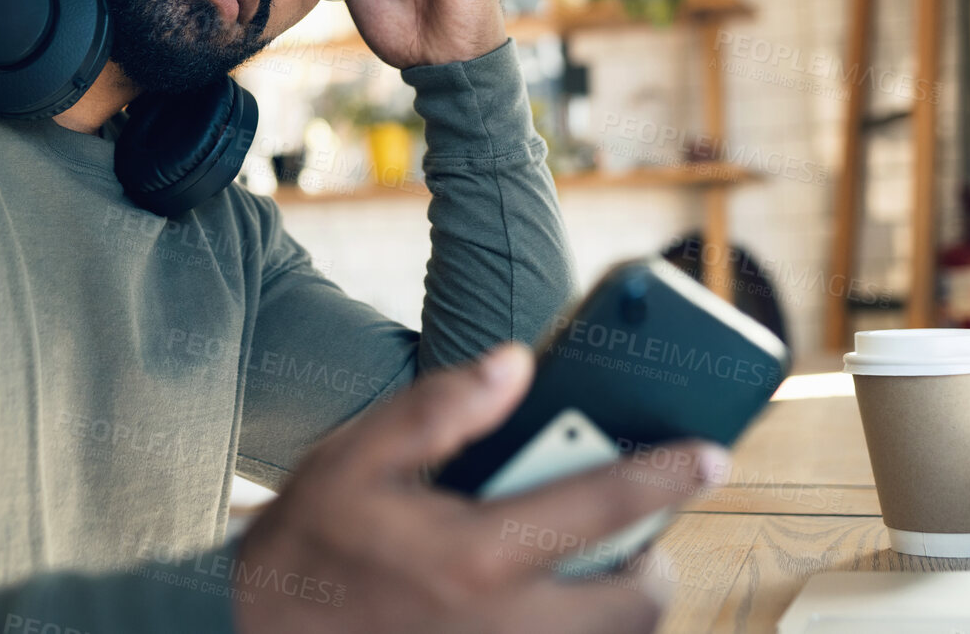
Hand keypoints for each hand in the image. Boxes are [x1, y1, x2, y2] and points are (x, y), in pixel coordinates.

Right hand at [232, 342, 729, 633]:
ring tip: (592, 569)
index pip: (602, 504)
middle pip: (635, 603)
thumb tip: (516, 363)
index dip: (667, 475)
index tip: (712, 453)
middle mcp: (505, 621)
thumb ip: (441, 408)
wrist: (257, 633)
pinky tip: (545, 601)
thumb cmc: (310, 543)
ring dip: (621, 606)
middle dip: (655, 562)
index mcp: (476, 552)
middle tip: (638, 533)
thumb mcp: (356, 457)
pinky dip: (579, 630)